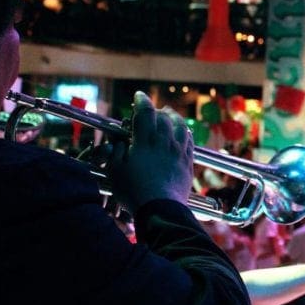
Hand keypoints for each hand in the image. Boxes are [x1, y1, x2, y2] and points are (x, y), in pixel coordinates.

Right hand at [109, 91, 193, 212]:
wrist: (161, 208)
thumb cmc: (134, 191)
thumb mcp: (115, 171)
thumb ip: (115, 152)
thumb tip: (119, 143)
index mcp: (146, 141)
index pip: (146, 112)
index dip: (142, 101)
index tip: (139, 96)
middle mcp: (165, 142)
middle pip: (164, 117)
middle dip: (157, 110)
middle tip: (152, 109)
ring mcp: (179, 152)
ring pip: (180, 127)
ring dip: (174, 118)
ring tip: (169, 115)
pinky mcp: (188, 163)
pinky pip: (189, 141)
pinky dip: (185, 133)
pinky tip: (183, 133)